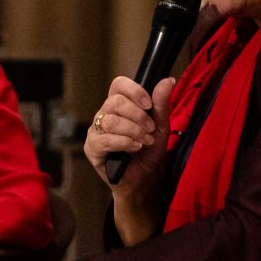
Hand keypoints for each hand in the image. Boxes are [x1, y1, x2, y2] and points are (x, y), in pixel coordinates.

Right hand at [84, 75, 176, 194]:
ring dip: (133, 131)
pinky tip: (135, 148)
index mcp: (119, 106)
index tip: (148, 105)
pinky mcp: (92, 148)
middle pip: (115, 101)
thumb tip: (168, 80)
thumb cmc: (148, 153)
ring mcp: (95, 131)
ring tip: (145, 141)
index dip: (133, 91)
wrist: (144, 180)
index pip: (118, 85)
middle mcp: (104, 115)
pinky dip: (124, 142)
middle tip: (151, 129)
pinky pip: (105, 139)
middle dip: (137, 115)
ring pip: (111, 121)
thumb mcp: (160, 127)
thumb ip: (162, 104)